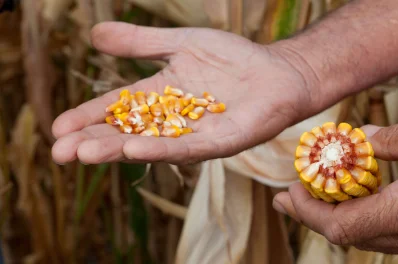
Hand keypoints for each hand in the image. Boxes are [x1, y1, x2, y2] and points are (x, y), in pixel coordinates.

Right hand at [51, 22, 317, 164]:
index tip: (58, 129)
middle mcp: (173, 121)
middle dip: (94, 142)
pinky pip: (188, 147)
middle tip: (60, 152)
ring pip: (152, 144)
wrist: (277, 71)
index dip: (88, 118)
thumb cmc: (233, 58)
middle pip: (127, 133)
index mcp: (161, 97)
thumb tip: (94, 34)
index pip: (117, 110)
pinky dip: (161, 148)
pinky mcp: (221, 142)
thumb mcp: (181, 43)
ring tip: (85, 153)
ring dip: (118, 149)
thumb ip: (141, 43)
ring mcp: (196, 134)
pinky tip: (134, 150)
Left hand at [273, 112, 397, 254]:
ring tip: (313, 192)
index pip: (343, 227)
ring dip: (335, 214)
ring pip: (367, 235)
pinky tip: (354, 193)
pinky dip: (362, 214)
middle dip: (313, 215)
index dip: (309, 213)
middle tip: (289, 195)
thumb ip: (393, 140)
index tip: (289, 193)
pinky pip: (387, 230)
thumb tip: (359, 140)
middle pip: (350, 235)